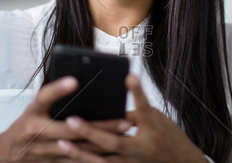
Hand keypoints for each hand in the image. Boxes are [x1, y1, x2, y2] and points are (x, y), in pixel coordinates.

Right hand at [0, 76, 130, 162]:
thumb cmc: (25, 125)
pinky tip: (112, 150)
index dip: (57, 89)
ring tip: (123, 131)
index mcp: (31, 112)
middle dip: (99, 124)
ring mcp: (44, 150)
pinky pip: (76, 160)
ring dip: (103, 140)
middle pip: (70, 127)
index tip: (74, 80)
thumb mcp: (33, 108)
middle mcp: (36, 131)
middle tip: (123, 118)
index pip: (43, 97)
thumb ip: (51, 98)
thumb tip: (78, 82)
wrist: (7, 153)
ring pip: (78, 146)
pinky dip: (94, 155)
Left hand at [56, 74, 207, 162]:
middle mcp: (142, 148)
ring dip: (81, 152)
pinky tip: (71, 157)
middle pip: (113, 141)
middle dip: (90, 131)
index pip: (145, 107)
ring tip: (62, 142)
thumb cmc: (170, 138)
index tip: (129, 76)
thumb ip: (135, 113)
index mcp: (154, 129)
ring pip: (102, 161)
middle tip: (70, 120)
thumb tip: (111, 105)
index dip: (137, 92)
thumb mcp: (158, 120)